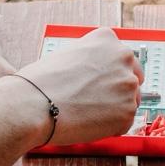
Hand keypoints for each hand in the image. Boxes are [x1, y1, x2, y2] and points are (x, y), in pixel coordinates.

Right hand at [17, 26, 144, 145]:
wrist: (34, 104)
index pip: (120, 57)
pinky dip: (110, 127)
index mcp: (107, 38)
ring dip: (114, 109)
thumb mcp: (68, 53)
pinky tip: (89, 123)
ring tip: (86, 113)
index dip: (108, 73)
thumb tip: (96, 72)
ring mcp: (128, 84)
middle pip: (130, 77)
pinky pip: (124, 122)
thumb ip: (90, 59)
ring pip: (129, 101)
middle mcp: (123, 56)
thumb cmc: (41, 81)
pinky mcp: (128, 111)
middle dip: (117, 90)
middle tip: (95, 101)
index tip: (98, 82)